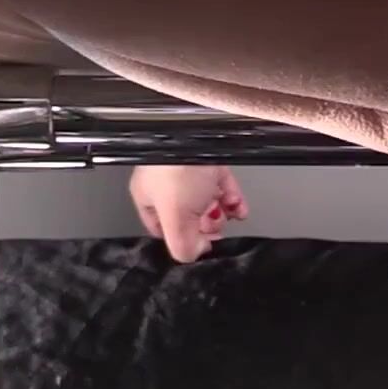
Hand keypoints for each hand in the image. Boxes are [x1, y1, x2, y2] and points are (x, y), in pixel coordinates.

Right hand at [129, 165, 248, 261]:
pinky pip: (222, 185)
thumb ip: (182, 246)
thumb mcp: (175, 219)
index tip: (198, 245)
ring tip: (229, 213)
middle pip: (189, 216)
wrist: (198, 135)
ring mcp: (189, 172)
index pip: (161, 228)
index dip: (180, 239)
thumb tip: (196, 252)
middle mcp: (167, 185)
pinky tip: (239, 206)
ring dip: (222, 212)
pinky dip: (232, 198)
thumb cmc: (177, 170)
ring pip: (208, 201)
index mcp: (149, 197)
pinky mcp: (210, 160)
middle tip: (214, 225)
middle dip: (205, 225)